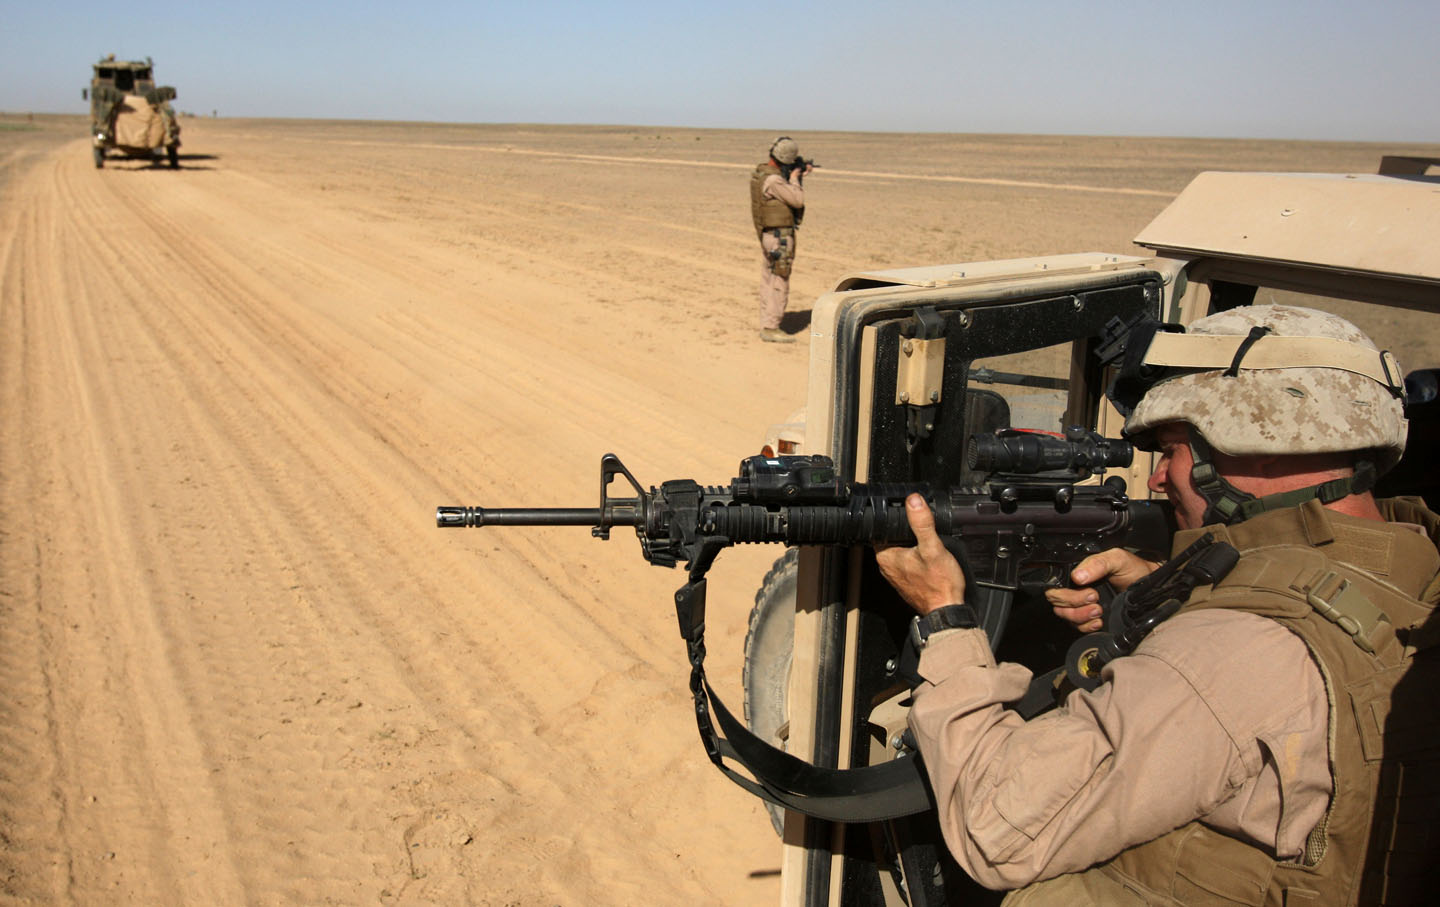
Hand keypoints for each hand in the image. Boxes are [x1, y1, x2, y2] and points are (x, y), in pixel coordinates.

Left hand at [874, 494, 965, 615]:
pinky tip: (928, 554)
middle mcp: (887, 566)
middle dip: (905, 530)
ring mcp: (896, 575)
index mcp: (886, 557)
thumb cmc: (939, 585)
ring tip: (926, 538)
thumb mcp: (932, 548)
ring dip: (912, 543)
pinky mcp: (907, 580)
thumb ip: (922, 523)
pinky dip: (916, 555)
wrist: (947, 610)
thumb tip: (913, 501)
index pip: (880, 528)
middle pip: (892, 538)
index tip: (906, 511)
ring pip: (901, 549)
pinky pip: (908, 561)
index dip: (893, 517)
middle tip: (921, 524)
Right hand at [1044, 549, 1160, 632]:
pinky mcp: (1089, 620)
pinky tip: (1100, 621)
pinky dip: (1086, 626)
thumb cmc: (1133, 570)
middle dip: (1075, 604)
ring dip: (1080, 616)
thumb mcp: (1117, 559)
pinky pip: (1077, 627)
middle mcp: (1076, 589)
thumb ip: (1097, 563)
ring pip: (1065, 615)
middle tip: (1095, 599)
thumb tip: (1078, 576)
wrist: (1150, 588)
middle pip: (1057, 602)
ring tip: (1099, 610)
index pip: (1055, 585)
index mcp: (1078, 573)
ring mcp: (1081, 605)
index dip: (1065, 592)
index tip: (1089, 591)